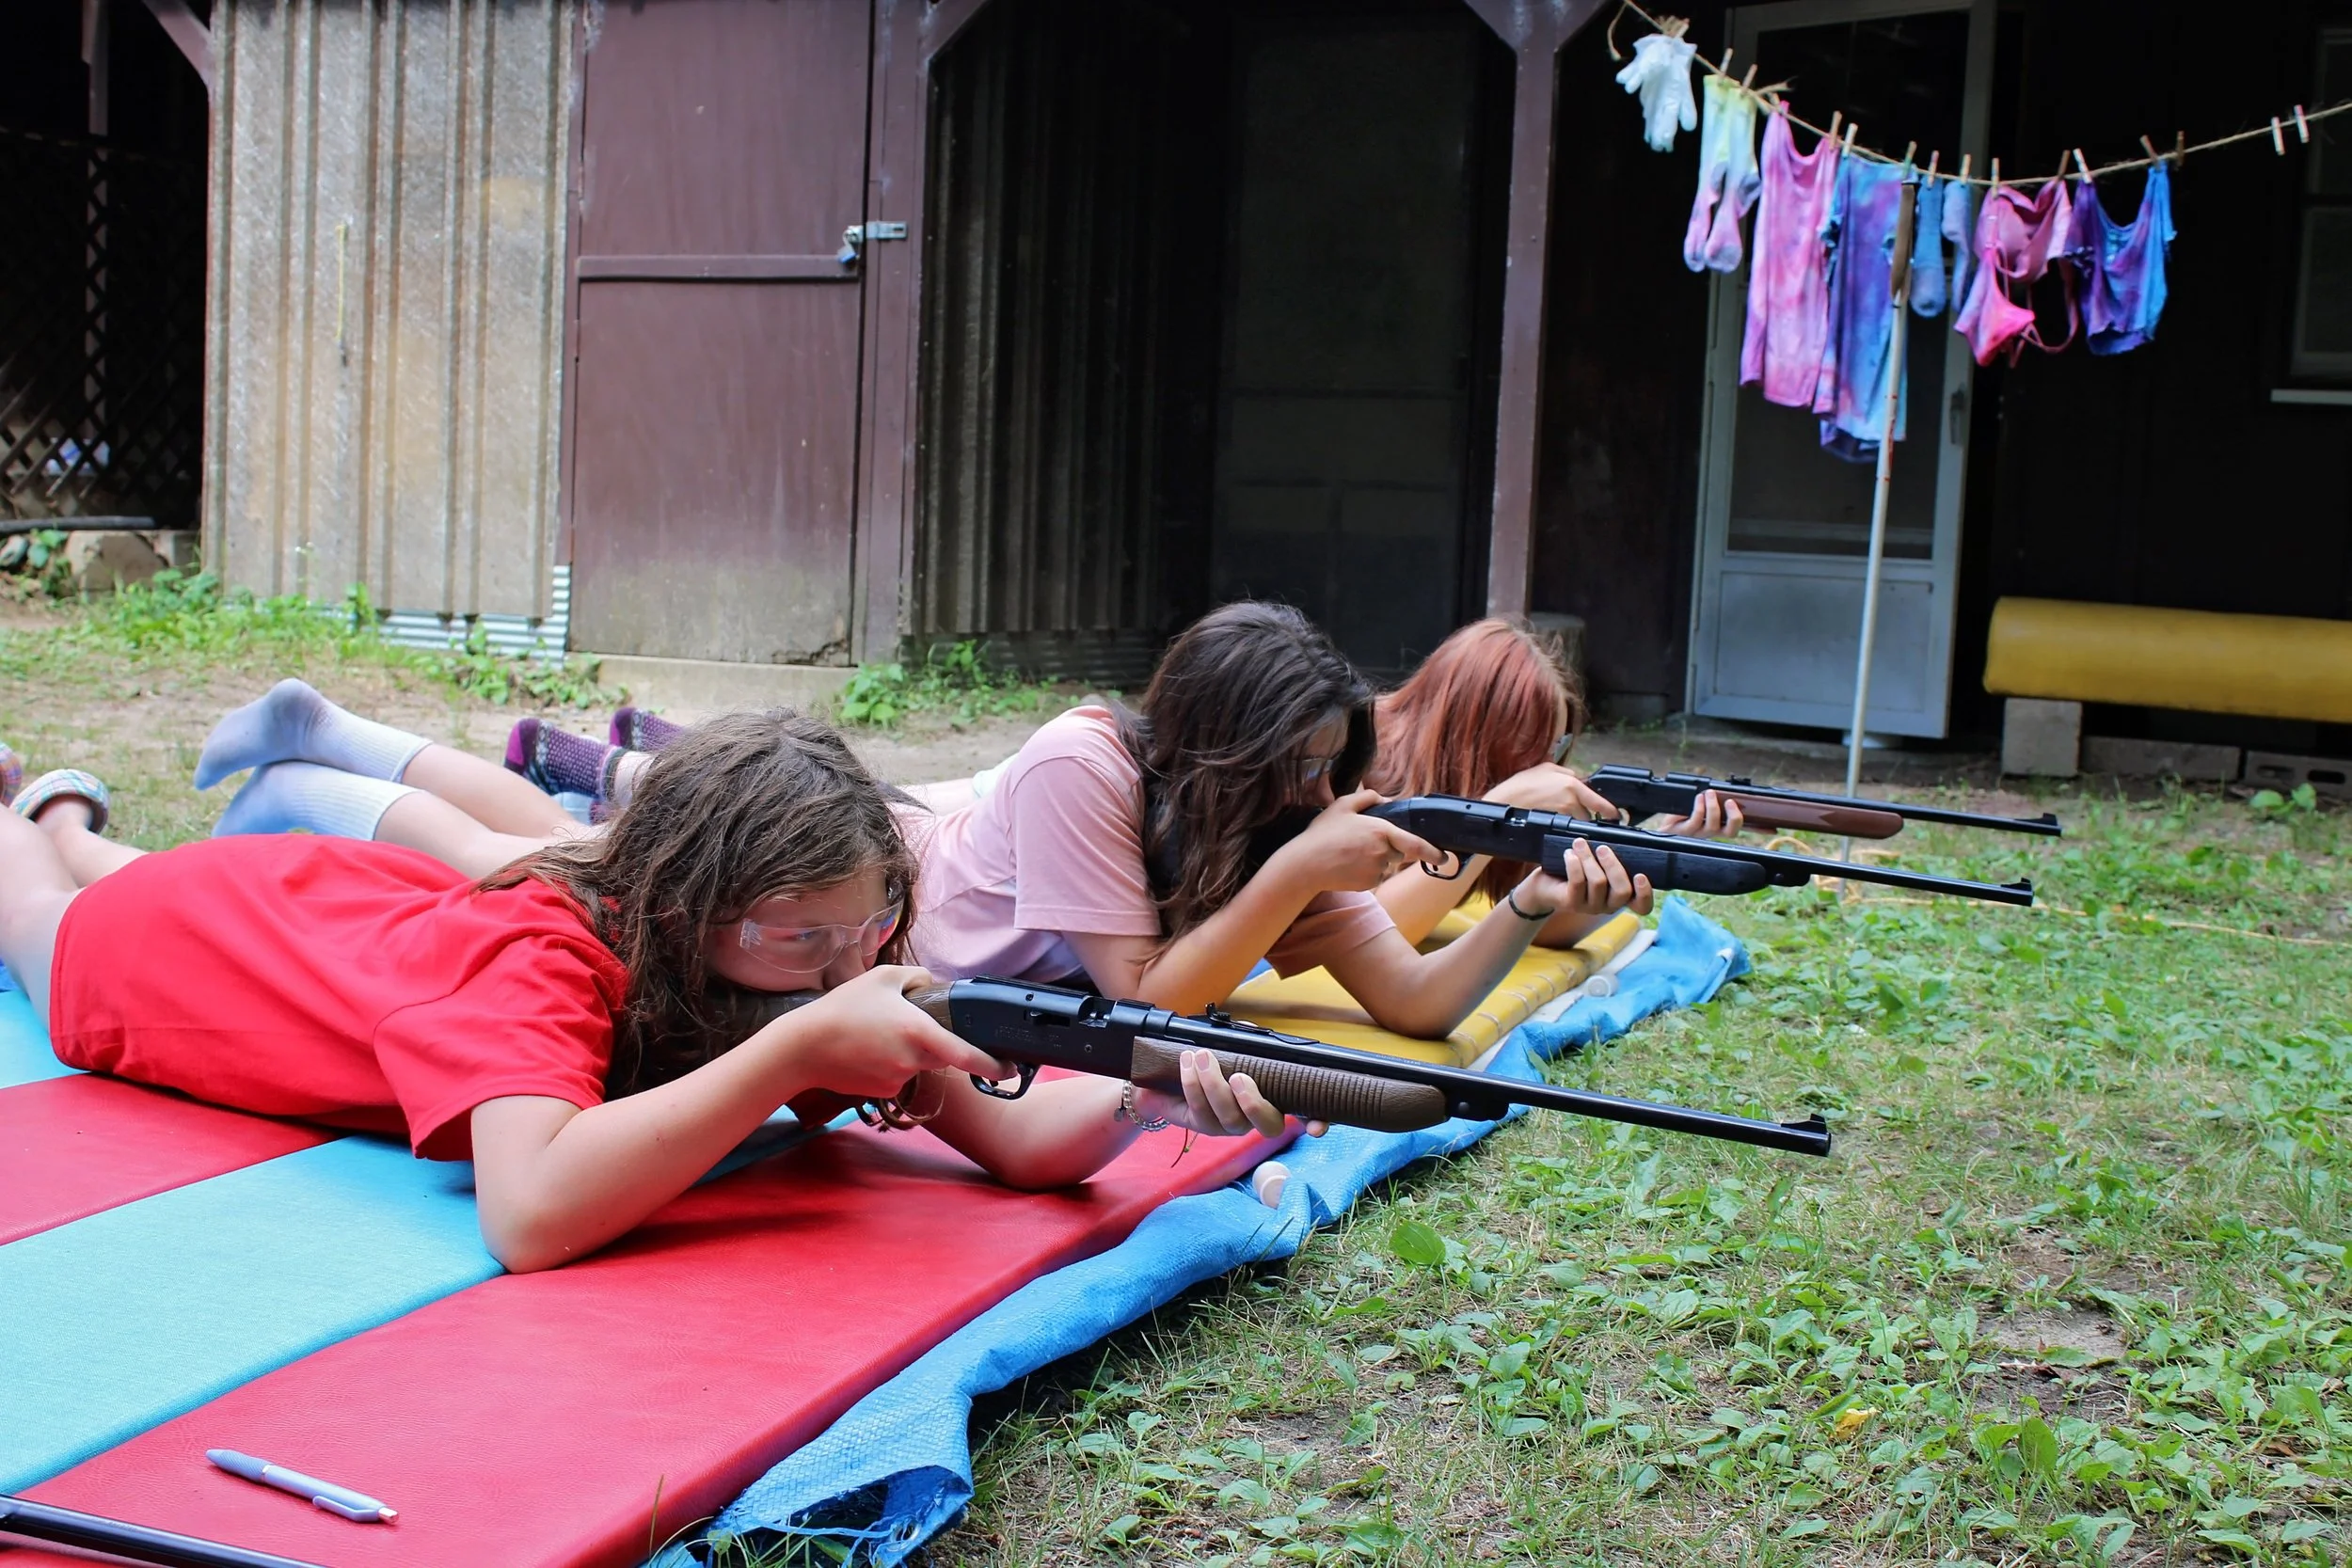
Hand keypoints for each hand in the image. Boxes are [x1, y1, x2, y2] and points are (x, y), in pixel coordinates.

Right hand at [767, 964, 1010, 1099]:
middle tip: (902, 1023)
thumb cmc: (841, 1008)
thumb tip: (933, 984)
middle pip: (942, 1055)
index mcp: (919, 1032)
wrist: (801, 1048)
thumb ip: (916, 977)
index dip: (993, 1066)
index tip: (1010, 1069)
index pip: (966, 1055)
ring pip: (918, 1065)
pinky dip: (889, 1064)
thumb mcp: (882, 978)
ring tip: (874, 1033)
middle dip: (935, 1042)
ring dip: (908, 1052)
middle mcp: (912, 1060)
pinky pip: (897, 1076)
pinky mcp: (881, 1091)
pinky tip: (865, 1050)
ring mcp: (897, 1079)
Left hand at [1134, 1048, 1326, 1139]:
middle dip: (1254, 1104)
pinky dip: (1192, 1083)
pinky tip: (1187, 1061)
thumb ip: (1247, 1038)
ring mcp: (1230, 1126)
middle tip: (1239, 1077)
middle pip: (1268, 1127)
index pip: (1303, 1113)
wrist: (1169, 1071)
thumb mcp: (1233, 1043)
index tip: (1317, 1126)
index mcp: (1273, 1096)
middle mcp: (1255, 1117)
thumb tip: (1249, 1031)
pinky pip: (1200, 1111)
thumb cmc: (1212, 1056)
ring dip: (1215, 1086)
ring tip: (1202, 1056)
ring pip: (1230, 1119)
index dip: (1315, 1121)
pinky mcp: (1202, 1126)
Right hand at [1265, 788, 1443, 893]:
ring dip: (1377, 860)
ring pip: (1387, 865)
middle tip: (1361, 844)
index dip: (1433, 852)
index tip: (1444, 857)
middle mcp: (1383, 852)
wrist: (1306, 865)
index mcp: (1381, 831)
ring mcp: (1376, 870)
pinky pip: (1376, 876)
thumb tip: (1385, 799)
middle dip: (1389, 849)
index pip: (1415, 844)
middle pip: (1399, 853)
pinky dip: (1367, 871)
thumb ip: (1367, 797)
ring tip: (1349, 853)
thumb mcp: (1342, 806)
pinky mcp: (1369, 884)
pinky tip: (1348, 865)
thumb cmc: (1322, 834)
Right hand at [1484, 761, 1626, 822]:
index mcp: (1572, 784)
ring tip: (1563, 819)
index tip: (1617, 817)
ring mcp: (1562, 815)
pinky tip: (1555, 824)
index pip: (1600, 803)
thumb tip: (1579, 778)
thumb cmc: (1521, 784)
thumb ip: (1567, 773)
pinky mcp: (1553, 825)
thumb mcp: (1546, 768)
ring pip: (1578, 824)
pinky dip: (1564, 827)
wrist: (1503, 801)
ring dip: (1575, 823)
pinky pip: (1566, 828)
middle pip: (1589, 815)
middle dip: (1587, 816)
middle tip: (1579, 816)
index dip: (1611, 812)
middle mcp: (1570, 800)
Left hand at [1514, 839, 1653, 920]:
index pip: (1642, 906)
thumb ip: (1612, 859)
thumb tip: (1626, 836)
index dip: (1646, 893)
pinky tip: (1569, 854)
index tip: (1641, 875)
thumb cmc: (1575, 871)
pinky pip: (1577, 883)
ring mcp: (1590, 907)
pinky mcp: (1572, 903)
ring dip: (1589, 859)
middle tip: (1602, 848)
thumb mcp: (1598, 865)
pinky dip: (1574, 864)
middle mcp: (1608, 906)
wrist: (1544, 885)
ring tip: (1580, 843)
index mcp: (1620, 897)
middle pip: (1622, 891)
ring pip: (1599, 883)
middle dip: (1613, 865)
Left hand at [1653, 788, 1744, 838]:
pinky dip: (1699, 808)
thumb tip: (1718, 788)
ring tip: (1710, 793)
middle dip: (1734, 817)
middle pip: (1729, 832)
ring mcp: (1696, 834)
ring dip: (1713, 807)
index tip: (1734, 801)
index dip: (1738, 819)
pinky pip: (1695, 822)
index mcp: (1714, 827)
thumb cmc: (1681, 816)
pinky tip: (1698, 798)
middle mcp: (1708, 834)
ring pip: (1712, 826)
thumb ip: (1709, 801)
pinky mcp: (1683, 832)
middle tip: (1729, 801)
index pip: (1732, 829)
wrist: (1662, 825)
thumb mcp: (1697, 807)